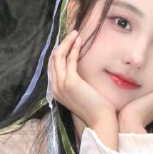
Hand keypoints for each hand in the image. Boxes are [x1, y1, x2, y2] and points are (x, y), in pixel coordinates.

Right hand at [50, 31, 117, 148]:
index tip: (68, 41)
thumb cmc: (94, 108)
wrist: (100, 120)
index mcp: (55, 90)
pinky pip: (69, 60)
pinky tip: (79, 41)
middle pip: (53, 59)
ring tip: (75, 33)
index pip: (53, 66)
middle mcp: (54, 87)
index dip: (60, 51)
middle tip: (72, 33)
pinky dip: (73, 48)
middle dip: (62, 44)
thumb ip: (75, 83)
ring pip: (58, 57)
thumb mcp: (80, 94)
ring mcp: (61, 84)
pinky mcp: (70, 81)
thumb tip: (77, 70)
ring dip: (67, 43)